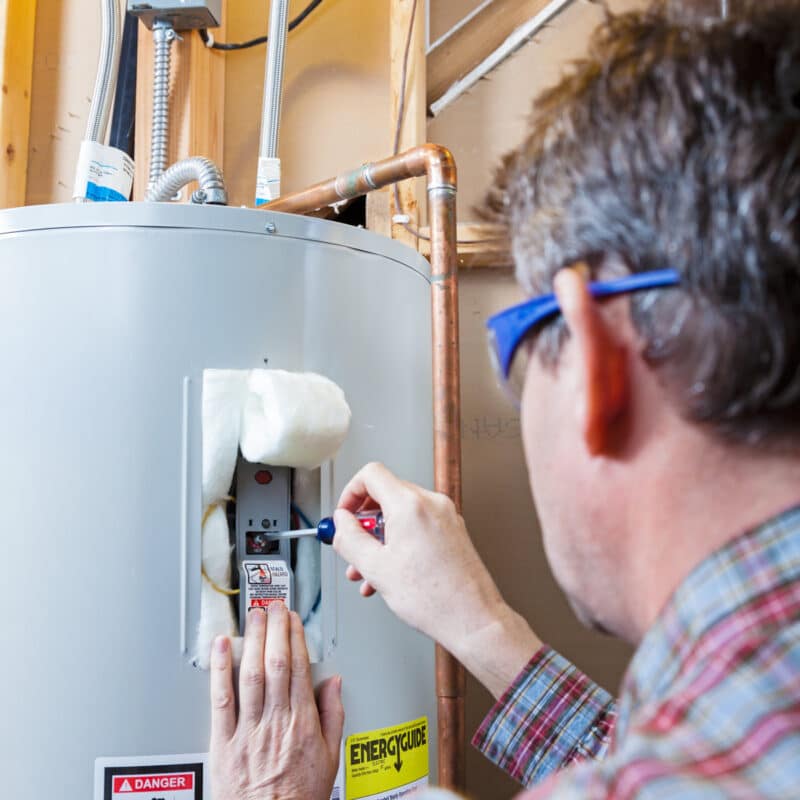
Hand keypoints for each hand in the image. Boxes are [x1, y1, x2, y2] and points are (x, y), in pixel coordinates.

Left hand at [209, 603, 343, 799]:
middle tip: (274, 607)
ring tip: (253, 616)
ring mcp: (248, 731)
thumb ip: (333, 716)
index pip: (300, 668)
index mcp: (302, 723)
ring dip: (252, 640)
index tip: (293, 620)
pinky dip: (220, 670)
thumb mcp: (330, 758)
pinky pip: (221, 700)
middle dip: (275, 630)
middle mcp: (276, 722)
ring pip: (250, 675)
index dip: (295, 638)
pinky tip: (221, 648)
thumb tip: (334, 683)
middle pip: (276, 664)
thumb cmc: (298, 797)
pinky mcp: (223, 743)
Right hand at [332, 463, 540, 697]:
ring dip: (380, 538)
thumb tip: (340, 523)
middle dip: (364, 523)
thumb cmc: (434, 598)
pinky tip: (390, 573)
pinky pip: (418, 527)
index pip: (371, 474)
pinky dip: (400, 543)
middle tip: (353, 546)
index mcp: (410, 505)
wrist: (473, 618)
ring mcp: (445, 516)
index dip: (350, 493)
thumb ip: (350, 539)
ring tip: (369, 569)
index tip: (344, 515)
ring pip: (401, 515)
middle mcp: (431, 503)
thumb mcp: (376, 568)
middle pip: (386, 495)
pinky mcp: (453, 531)